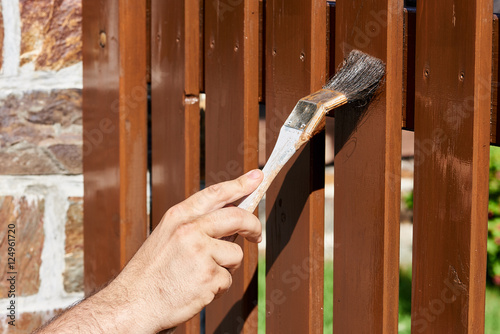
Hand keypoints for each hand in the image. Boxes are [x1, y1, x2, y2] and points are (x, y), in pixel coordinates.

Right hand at [113, 169, 263, 331]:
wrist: (132, 304)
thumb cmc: (151, 273)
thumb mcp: (167, 237)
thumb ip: (195, 226)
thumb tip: (232, 219)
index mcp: (178, 217)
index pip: (215, 194)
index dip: (239, 184)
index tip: (256, 177)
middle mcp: (190, 230)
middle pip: (237, 218)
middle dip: (253, 225)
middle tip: (257, 235)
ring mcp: (200, 253)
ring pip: (235, 254)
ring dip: (225, 267)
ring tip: (200, 275)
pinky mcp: (208, 277)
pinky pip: (227, 279)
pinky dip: (216, 287)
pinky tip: (196, 289)